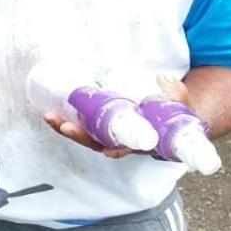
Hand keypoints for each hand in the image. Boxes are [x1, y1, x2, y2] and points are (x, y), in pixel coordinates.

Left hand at [44, 72, 188, 158]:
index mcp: (142, 143)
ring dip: (66, 128)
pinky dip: (65, 121)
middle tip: (66, 127)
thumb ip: (176, 94)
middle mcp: (122, 142)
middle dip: (81, 137)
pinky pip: (80, 126)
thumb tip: (163, 78)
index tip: (108, 151)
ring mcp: (109, 135)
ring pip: (85, 136)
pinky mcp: (99, 125)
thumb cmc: (174, 116)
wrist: (169, 121)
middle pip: (98, 144)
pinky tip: (50, 113)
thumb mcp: (181, 106)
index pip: (129, 149)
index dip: (118, 150)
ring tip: (50, 117)